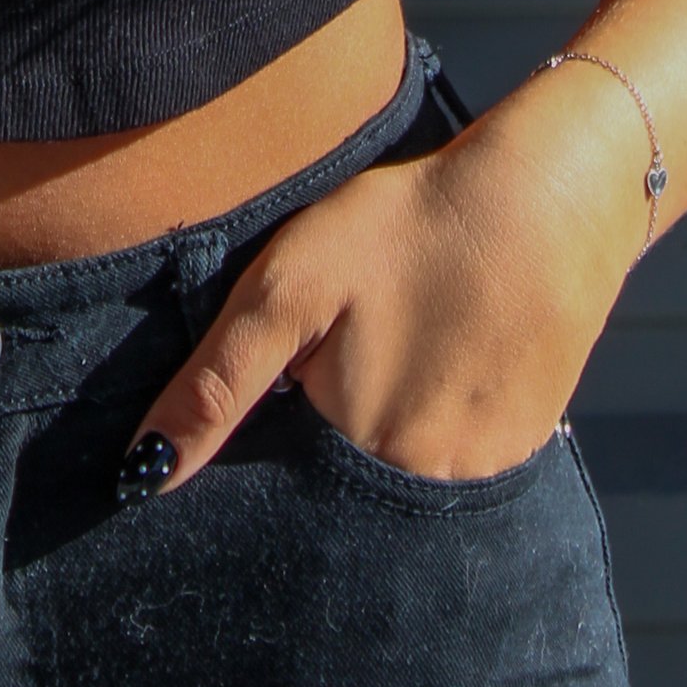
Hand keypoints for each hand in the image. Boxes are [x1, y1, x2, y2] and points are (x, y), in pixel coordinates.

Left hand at [126, 94, 635, 499]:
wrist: (546, 200)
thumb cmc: (405, 229)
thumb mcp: (291, 285)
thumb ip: (217, 384)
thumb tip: (140, 477)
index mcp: (352, 449)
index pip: (281, 482)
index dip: (271, 430)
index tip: (292, 368)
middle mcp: (417, 486)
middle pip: (340, 480)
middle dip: (326, 425)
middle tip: (352, 336)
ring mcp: (477, 474)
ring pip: (396, 471)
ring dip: (382, 424)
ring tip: (397, 338)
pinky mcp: (521, 449)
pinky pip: (455, 457)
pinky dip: (438, 415)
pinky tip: (443, 351)